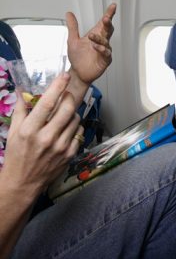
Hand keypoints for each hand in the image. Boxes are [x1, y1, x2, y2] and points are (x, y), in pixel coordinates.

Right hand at [2, 73, 81, 194]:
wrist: (23, 182)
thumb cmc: (17, 155)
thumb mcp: (13, 132)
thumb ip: (20, 111)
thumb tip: (22, 91)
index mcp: (29, 130)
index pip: (47, 103)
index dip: (57, 87)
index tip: (64, 75)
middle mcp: (46, 138)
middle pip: (67, 109)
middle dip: (69, 98)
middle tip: (67, 95)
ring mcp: (60, 147)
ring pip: (75, 120)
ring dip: (72, 113)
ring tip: (64, 115)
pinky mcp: (70, 154)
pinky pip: (80, 133)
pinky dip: (75, 127)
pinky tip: (67, 129)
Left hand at [66, 3, 115, 84]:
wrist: (78, 72)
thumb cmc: (77, 57)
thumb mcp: (73, 40)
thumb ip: (73, 27)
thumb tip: (69, 14)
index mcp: (95, 35)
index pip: (103, 23)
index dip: (109, 14)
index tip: (113, 6)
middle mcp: (101, 41)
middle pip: (108, 30)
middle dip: (108, 23)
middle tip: (106, 18)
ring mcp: (104, 50)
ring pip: (106, 41)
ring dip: (99, 38)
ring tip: (91, 36)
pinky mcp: (105, 59)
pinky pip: (106, 53)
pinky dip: (101, 49)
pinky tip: (95, 47)